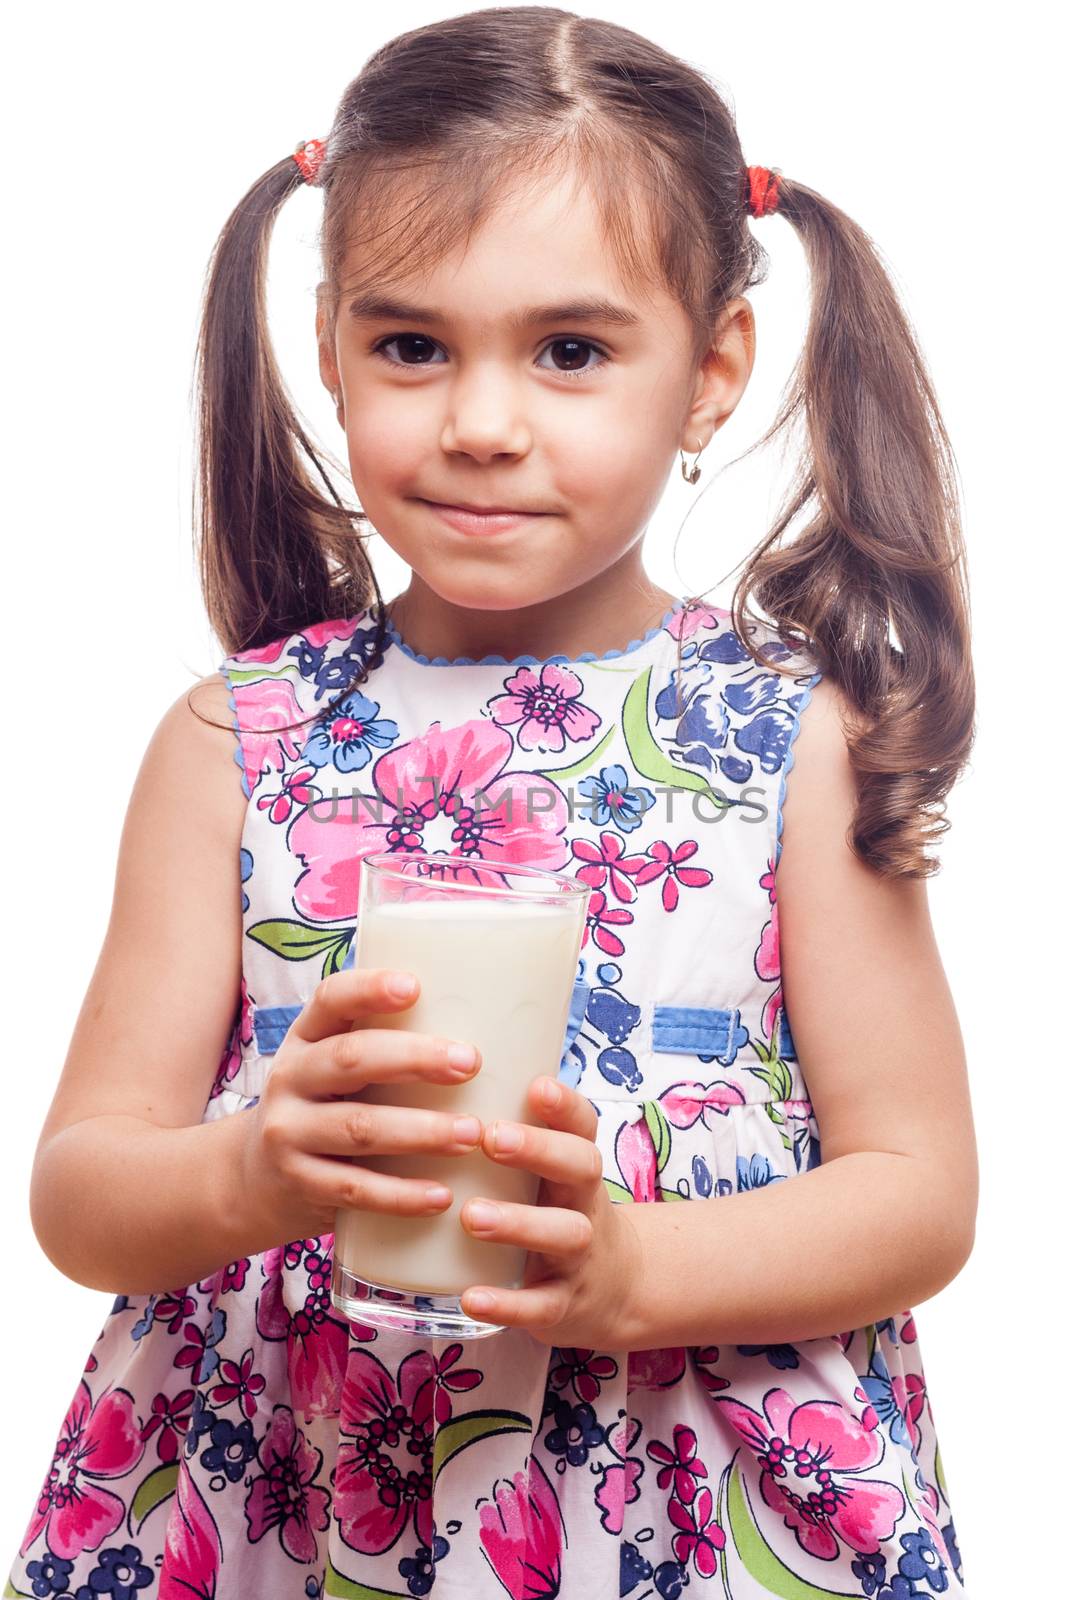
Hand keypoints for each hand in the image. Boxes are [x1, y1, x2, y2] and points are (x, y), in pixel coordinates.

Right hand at [239, 968, 484, 1245]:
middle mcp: (290, 1077)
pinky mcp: (299, 1184)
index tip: (415, 986)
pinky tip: (442, 1195)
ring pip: (358, 1127)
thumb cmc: (324, 1107)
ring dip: (420, 1131)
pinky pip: (355, 1189)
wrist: (253, 1179)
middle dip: (414, 1059)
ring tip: (471, 1134)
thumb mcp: (333, 1067)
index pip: (331, 999)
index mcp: (307, 1037)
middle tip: (470, 1063)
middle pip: (351, 1059)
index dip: (369, 989)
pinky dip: (401, 1195)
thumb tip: (493, 1023)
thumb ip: (384, 1046)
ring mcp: (289, 1133)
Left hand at [458, 1077, 643, 1349]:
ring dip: (519, 1224)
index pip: (583, 1125)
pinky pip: (540, 1306)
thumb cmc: (558, 1212)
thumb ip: (510, 1132)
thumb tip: (435, 1072)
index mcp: (576, 1165)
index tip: (536, 1085)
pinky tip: (470, 1297)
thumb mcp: (550, 1172)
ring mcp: (580, 1256)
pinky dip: (507, 1304)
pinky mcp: (564, 1304)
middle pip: (581, 1167)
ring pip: (563, 1234)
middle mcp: (585, 1203)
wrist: (615, 1289)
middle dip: (540, 1150)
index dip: (565, 1105)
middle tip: (491, 1137)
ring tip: (472, 1216)